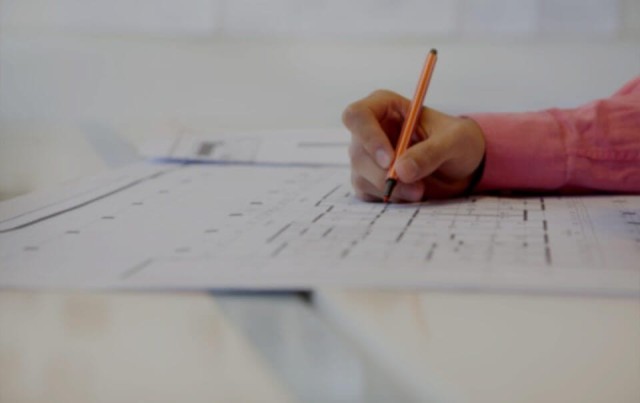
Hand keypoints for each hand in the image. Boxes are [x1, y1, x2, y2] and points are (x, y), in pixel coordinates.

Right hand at [342, 90, 485, 201]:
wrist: (462, 165)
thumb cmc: (458, 140)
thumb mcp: (455, 140)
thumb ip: (430, 152)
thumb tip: (401, 170)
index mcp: (385, 107)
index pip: (357, 116)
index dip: (368, 137)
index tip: (390, 161)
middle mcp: (370, 130)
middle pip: (358, 152)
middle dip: (384, 174)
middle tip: (415, 187)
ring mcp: (367, 157)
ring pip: (361, 176)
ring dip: (391, 189)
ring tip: (420, 191)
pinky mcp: (371, 180)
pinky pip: (368, 193)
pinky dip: (389, 198)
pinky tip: (410, 195)